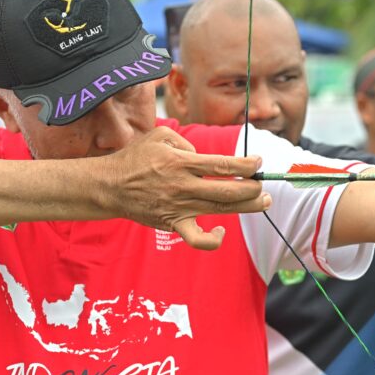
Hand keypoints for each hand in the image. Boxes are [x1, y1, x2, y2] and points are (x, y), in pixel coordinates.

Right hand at [97, 126, 270, 250]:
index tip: (259, 162)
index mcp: (182, 162)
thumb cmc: (136, 158)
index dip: (247, 165)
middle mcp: (184, 186)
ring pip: (221, 211)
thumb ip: (187, 140)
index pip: (223, 165)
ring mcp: (180, 207)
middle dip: (253, 188)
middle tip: (264, 184)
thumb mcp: (160, 135)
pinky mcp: (173, 224)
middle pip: (228, 191)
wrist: (110, 185)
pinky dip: (213, 240)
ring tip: (264, 202)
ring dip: (248, 207)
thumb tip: (204, 156)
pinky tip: (221, 231)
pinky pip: (197, 239)